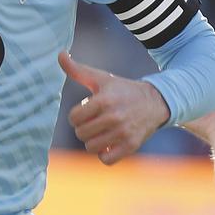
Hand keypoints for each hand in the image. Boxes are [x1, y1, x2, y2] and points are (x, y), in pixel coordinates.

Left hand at [59, 49, 169, 163]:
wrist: (154, 102)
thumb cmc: (122, 90)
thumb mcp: (101, 78)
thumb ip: (77, 70)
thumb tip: (60, 54)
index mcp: (104, 100)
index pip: (74, 118)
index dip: (77, 115)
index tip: (87, 111)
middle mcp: (114, 117)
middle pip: (81, 133)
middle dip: (85, 128)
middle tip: (95, 122)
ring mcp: (123, 133)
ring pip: (91, 147)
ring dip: (93, 141)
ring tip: (101, 132)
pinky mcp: (131, 146)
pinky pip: (106, 160)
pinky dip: (105, 154)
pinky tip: (109, 143)